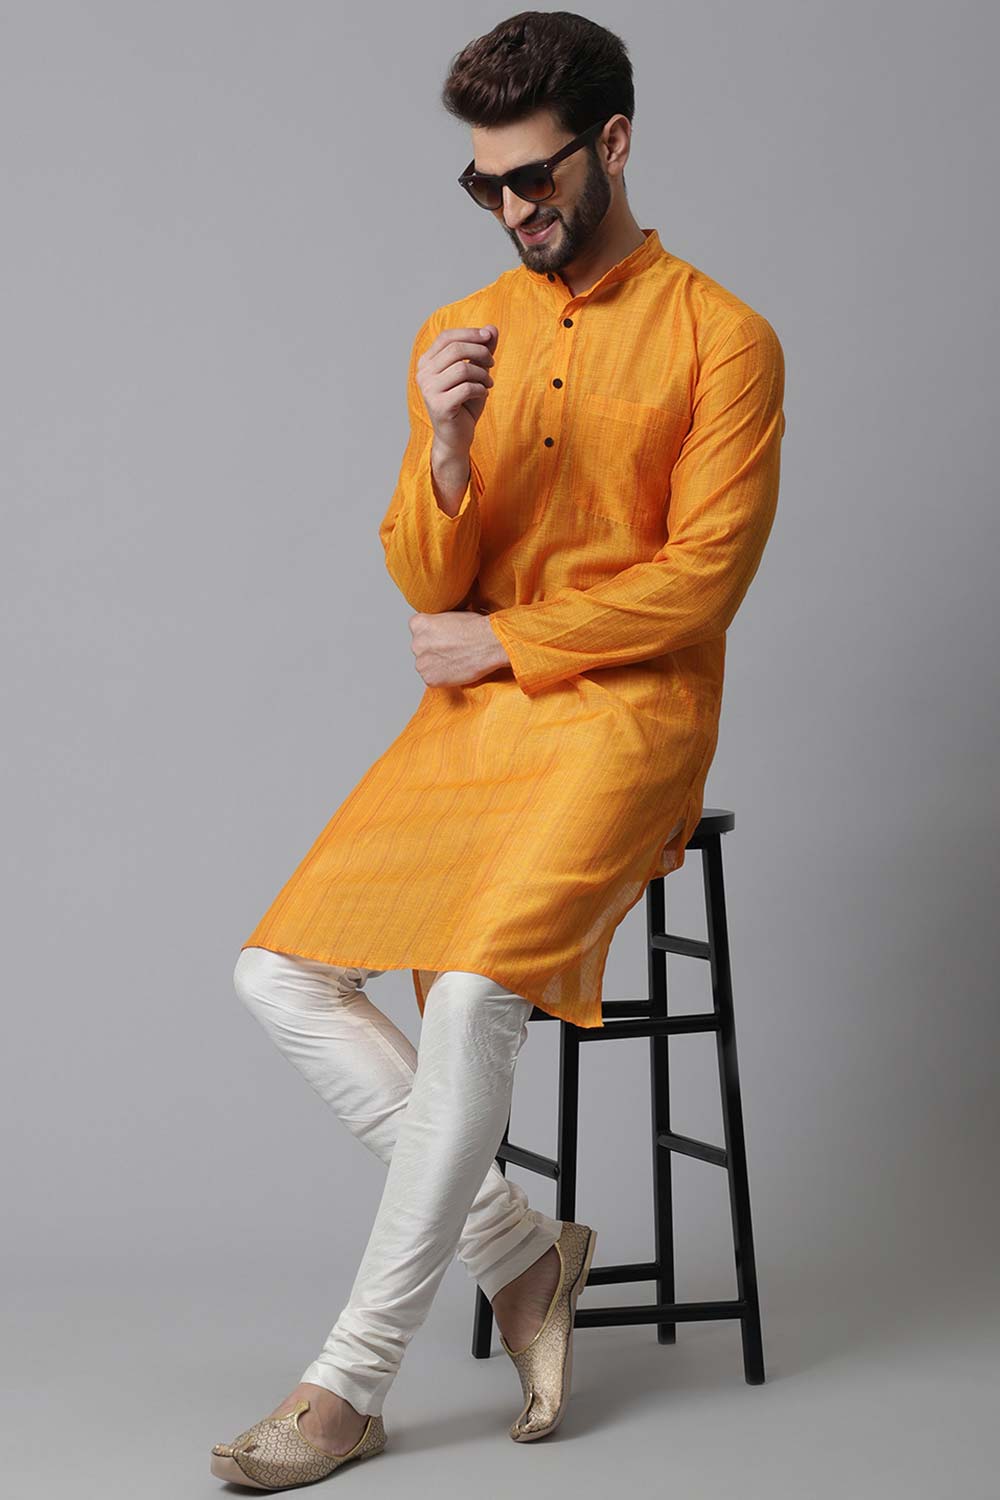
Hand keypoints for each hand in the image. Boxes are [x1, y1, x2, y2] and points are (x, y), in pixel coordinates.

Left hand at [409, 608, 508, 686]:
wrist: (489, 644)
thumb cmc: (476, 629)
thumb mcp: (451, 615)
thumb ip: (438, 623)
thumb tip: (438, 629)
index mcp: (418, 624)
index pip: (418, 629)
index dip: (432, 633)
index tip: (442, 637)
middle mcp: (416, 643)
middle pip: (420, 647)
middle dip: (433, 649)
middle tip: (451, 650)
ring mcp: (421, 663)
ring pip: (425, 664)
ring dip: (436, 664)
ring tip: (455, 660)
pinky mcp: (430, 679)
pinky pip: (432, 679)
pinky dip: (442, 677)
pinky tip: (455, 669)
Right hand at [416, 325, 497, 453]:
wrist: (456, 437)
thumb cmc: (464, 403)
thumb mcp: (475, 373)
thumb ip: (481, 350)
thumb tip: (492, 328)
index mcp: (427, 362)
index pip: (446, 337)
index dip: (469, 333)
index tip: (488, 337)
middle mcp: (423, 374)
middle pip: (455, 349)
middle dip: (480, 352)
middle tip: (492, 363)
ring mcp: (429, 391)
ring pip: (463, 369)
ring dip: (482, 374)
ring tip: (488, 382)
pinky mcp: (439, 406)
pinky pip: (467, 388)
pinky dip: (481, 389)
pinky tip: (483, 394)